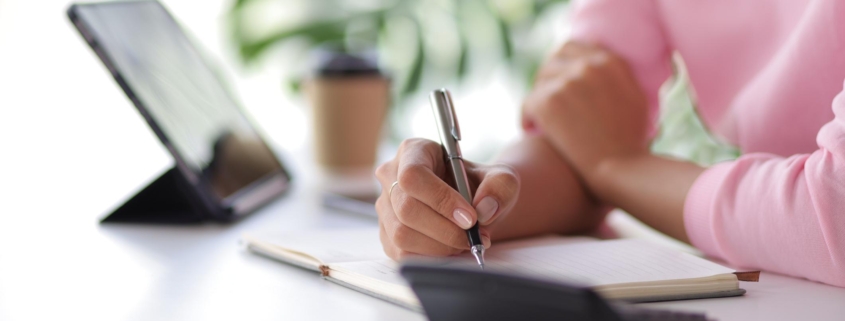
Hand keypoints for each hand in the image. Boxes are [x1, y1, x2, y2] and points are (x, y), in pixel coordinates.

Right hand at [374, 138, 519, 259]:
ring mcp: (385, 206)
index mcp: (413, 151)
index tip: (470, 218)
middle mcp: (390, 176)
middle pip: (406, 209)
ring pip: (401, 234)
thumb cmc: (479, 185)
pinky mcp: (386, 233)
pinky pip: (401, 253)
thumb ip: (500, 187)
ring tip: (465, 242)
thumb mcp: (500, 178)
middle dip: (445, 230)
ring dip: (439, 246)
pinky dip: (431, 257)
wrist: (471, 204)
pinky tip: (451, 249)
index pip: (413, 176)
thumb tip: (484, 209)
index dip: (440, 200)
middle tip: (474, 236)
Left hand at [522, 41, 650, 180]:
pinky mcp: (549, 102)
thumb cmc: (631, 140)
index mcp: (610, 62)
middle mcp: (588, 66)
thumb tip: (595, 45)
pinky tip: (529, 129)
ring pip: (540, 82)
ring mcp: (567, 82)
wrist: (621, 167)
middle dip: (548, 79)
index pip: (573, 47)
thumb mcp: (635, 96)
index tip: (558, 82)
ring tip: (540, 118)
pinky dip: (526, 118)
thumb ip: (617, 71)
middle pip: (552, 61)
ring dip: (539, 99)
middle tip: (547, 101)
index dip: (561, 64)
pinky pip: (527, 102)